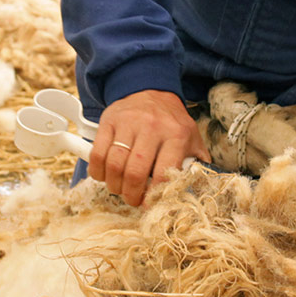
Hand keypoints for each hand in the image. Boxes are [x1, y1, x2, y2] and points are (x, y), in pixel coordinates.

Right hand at [91, 89, 210, 207]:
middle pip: (135, 172)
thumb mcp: (192, 139)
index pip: (163, 173)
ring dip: (114, 185)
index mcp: (177, 134)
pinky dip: (97, 170)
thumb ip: (197, 163)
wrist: (152, 91)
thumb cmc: (172, 122)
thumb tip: (198, 190)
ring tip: (119, 188)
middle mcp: (152, 127)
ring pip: (114, 164)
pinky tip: (104, 175)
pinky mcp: (109, 120)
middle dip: (131, 194)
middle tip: (132, 199)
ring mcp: (128, 123)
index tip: (149, 205)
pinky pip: (98, 152)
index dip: (154, 195)